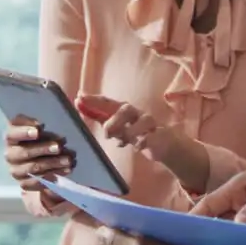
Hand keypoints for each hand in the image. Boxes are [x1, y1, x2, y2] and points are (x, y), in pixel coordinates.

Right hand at [4, 115, 73, 208]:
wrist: (52, 159)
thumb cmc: (53, 134)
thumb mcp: (57, 121)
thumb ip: (63, 111)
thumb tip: (81, 99)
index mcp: (13, 133)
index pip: (12, 130)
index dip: (24, 130)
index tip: (39, 129)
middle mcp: (10, 152)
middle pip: (23, 152)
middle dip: (41, 149)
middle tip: (58, 146)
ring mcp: (16, 169)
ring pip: (31, 168)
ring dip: (50, 164)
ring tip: (68, 160)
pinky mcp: (25, 183)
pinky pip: (36, 183)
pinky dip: (52, 177)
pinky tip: (65, 172)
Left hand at [77, 95, 209, 192]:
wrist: (166, 144)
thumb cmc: (138, 132)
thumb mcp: (118, 126)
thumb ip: (100, 116)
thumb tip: (80, 106)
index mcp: (125, 111)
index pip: (108, 102)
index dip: (94, 100)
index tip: (79, 97)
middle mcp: (137, 114)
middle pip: (126, 108)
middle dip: (114, 119)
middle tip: (106, 133)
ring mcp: (151, 124)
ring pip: (144, 120)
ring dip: (130, 130)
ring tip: (120, 141)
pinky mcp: (161, 136)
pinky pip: (154, 136)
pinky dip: (144, 141)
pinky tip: (137, 148)